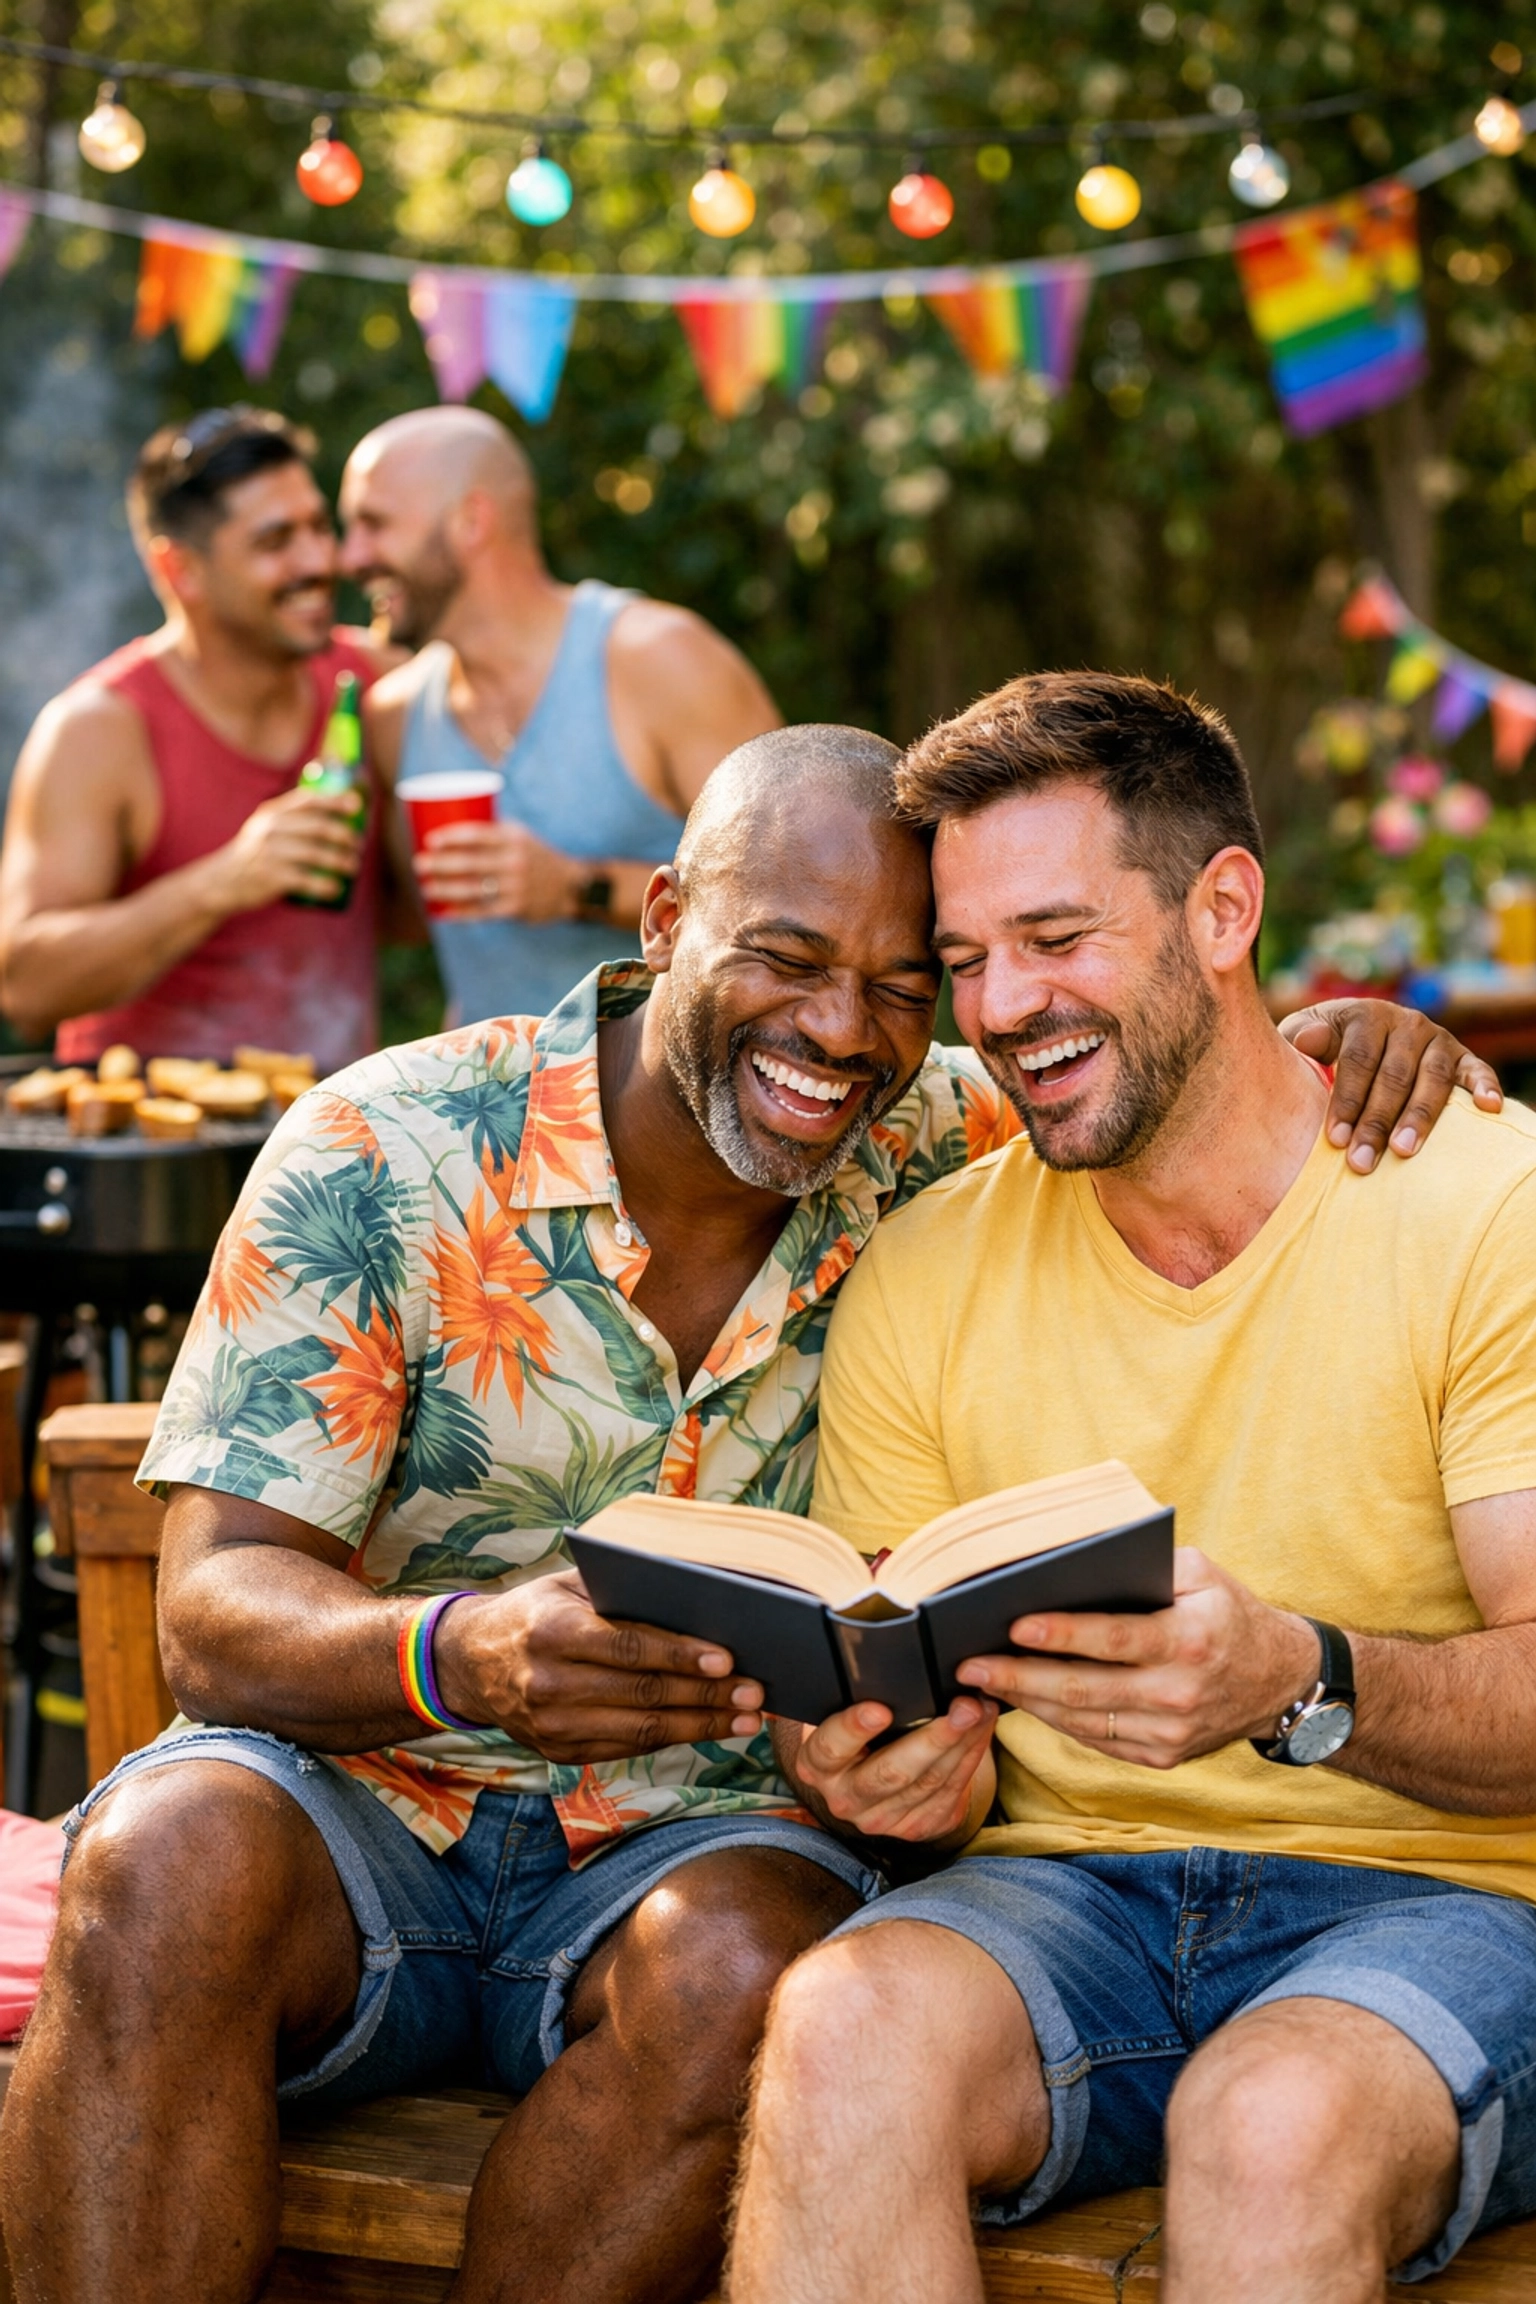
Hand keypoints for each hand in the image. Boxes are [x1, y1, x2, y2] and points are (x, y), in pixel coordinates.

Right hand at [210, 787, 363, 911]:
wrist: (221, 880)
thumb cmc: (253, 853)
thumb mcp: (264, 827)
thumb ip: (290, 817)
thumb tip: (333, 809)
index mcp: (272, 813)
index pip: (308, 800)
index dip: (335, 800)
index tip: (357, 805)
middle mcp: (271, 829)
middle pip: (318, 827)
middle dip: (345, 835)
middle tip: (357, 845)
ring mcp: (271, 854)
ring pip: (316, 854)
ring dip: (341, 861)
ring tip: (353, 866)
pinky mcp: (272, 878)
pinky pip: (307, 881)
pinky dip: (326, 886)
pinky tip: (336, 888)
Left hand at [415, 820, 577, 922]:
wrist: (571, 887)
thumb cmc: (537, 856)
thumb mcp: (522, 836)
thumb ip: (493, 830)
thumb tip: (452, 820)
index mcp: (514, 838)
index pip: (479, 835)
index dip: (452, 837)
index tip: (430, 840)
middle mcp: (515, 861)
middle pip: (471, 863)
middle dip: (441, 864)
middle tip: (419, 864)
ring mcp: (515, 887)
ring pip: (473, 889)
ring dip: (445, 889)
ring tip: (425, 888)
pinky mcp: (515, 909)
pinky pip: (483, 911)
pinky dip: (461, 913)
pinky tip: (443, 912)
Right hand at [433, 1570, 764, 1761]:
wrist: (469, 1662)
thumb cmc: (535, 1612)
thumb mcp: (566, 1585)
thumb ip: (622, 1588)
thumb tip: (700, 1590)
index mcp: (552, 1632)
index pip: (629, 1647)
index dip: (681, 1655)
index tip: (727, 1659)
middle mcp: (548, 1684)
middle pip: (643, 1694)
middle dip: (705, 1696)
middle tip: (754, 1693)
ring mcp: (552, 1726)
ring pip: (641, 1732)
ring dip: (700, 1727)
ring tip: (745, 1719)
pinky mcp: (559, 1753)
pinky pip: (626, 1749)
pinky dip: (672, 1741)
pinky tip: (707, 1729)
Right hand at [777, 1697, 997, 1842]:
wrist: (863, 1776)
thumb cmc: (853, 1730)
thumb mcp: (837, 1713)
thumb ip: (848, 1696)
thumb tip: (878, 1660)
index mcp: (817, 1765)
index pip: (832, 1747)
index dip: (854, 1728)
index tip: (881, 1709)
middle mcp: (846, 1798)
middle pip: (892, 1772)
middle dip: (934, 1738)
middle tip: (964, 1707)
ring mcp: (881, 1818)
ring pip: (930, 1783)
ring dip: (963, 1744)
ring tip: (982, 1709)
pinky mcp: (915, 1826)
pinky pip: (950, 1793)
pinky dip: (970, 1758)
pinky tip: (982, 1731)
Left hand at [956, 1547, 1318, 1769]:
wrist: (1279, 1681)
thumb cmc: (1227, 1612)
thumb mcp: (1199, 1573)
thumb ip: (1145, 1566)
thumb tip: (1070, 1563)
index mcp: (1189, 1639)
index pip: (1112, 1638)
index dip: (1061, 1635)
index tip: (1014, 1626)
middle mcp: (1178, 1693)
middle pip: (1083, 1688)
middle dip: (1018, 1676)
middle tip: (970, 1665)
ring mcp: (1169, 1733)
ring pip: (1080, 1720)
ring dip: (1026, 1701)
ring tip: (983, 1682)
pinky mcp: (1161, 1756)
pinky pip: (1094, 1739)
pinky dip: (1054, 1720)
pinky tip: (1023, 1700)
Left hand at [1279, 998, 1500, 1173]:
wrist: (1356, 1029)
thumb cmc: (1324, 1044)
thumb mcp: (1305, 1033)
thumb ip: (1302, 1037)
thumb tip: (1307, 1041)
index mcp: (1366, 1016)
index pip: (1358, 1060)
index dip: (1347, 1100)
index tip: (1336, 1139)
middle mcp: (1406, 1024)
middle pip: (1394, 1076)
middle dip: (1377, 1122)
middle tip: (1363, 1162)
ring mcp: (1437, 1039)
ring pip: (1432, 1079)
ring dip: (1420, 1117)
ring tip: (1405, 1150)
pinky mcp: (1461, 1055)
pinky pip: (1477, 1069)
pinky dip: (1485, 1086)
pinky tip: (1488, 1108)